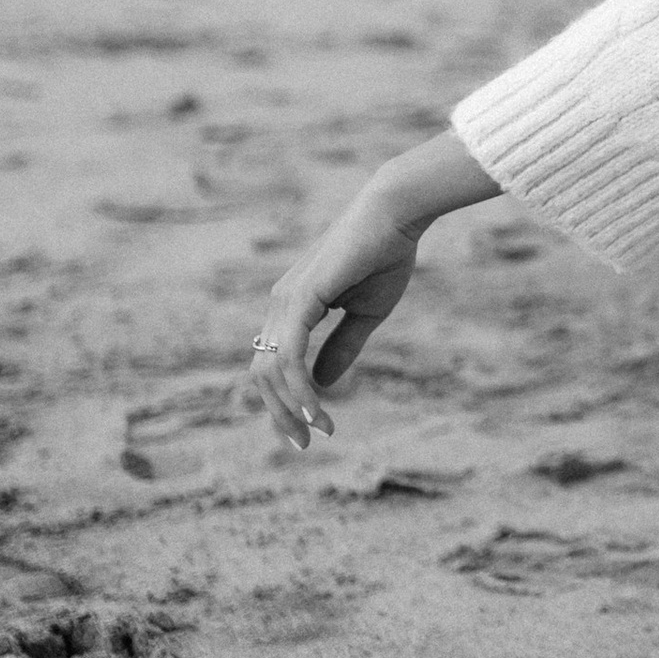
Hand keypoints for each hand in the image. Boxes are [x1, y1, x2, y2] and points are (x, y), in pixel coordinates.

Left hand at [248, 138, 498, 451]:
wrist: (395, 215)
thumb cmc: (384, 255)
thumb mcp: (365, 314)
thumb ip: (341, 348)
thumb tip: (322, 384)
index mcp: (293, 307)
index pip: (273, 364)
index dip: (287, 401)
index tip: (315, 429)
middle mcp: (280, 305)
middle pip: (263, 374)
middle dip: (282, 414)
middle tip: (308, 443)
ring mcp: (285, 301)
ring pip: (271, 370)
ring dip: (292, 407)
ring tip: (320, 430)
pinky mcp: (300, 299)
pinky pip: (289, 356)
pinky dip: (300, 388)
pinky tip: (319, 409)